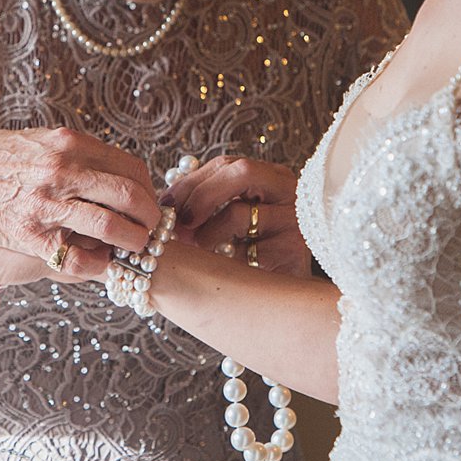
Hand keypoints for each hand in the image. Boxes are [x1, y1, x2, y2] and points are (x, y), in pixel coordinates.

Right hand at [0, 127, 158, 265]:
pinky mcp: (30, 235)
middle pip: (129, 195)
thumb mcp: (33, 141)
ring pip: (111, 226)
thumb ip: (69, 153)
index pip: (128, 166)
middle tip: (153, 230)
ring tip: (136, 249)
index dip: (146, 188)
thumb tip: (102, 165)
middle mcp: (62, 170)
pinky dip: (97, 264)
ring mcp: (47, 203)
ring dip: (132, 242)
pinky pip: (78, 257)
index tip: (148, 201)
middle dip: (150, 217)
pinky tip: (101, 265)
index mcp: (67, 143)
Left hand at [160, 155, 308, 276]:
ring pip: (238, 213)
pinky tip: (226, 272)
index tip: (166, 204)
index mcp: (272, 178)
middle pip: (241, 172)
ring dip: (207, 235)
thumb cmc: (258, 254)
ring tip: (202, 252)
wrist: (294, 295)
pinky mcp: (292, 251)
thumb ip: (210, 205)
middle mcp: (289, 191)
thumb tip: (167, 207)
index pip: (228, 164)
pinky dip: (226, 261)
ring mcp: (294, 219)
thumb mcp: (238, 222)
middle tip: (180, 224)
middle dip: (201, 196)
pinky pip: (245, 251)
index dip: (192, 182)